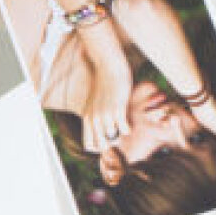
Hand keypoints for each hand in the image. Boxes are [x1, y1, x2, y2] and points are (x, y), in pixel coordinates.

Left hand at [80, 35, 132, 155]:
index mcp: (87, 118)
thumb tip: (106, 132)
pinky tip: (128, 120)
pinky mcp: (116, 110)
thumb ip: (97, 117)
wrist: (109, 67)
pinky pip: (124, 130)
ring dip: (121, 134)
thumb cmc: (105, 84)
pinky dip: (128, 128)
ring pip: (115, 138)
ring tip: (123, 124)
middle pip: (102, 146)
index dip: (99, 147)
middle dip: (112, 144)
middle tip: (118, 134)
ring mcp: (105, 115)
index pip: (89, 146)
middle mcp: (93, 119)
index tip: (108, 140)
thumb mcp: (96, 103)